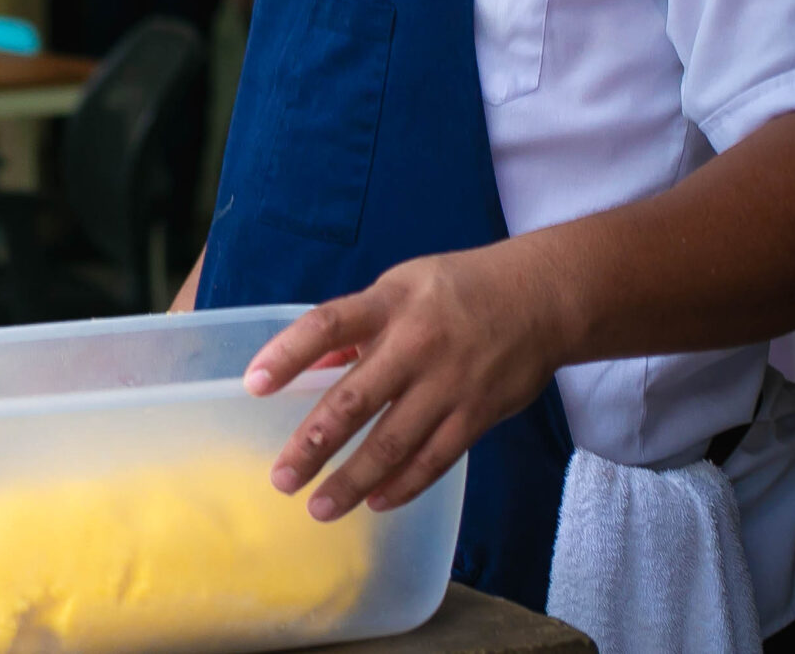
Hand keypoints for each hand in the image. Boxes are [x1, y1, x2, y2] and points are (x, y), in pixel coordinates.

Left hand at [242, 243, 570, 520]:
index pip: (326, 326)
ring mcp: (449, 383)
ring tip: (320, 507)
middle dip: (314, 444)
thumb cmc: (455, 290)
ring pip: (393, 442)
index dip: (287, 354)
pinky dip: (403, 484)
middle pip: (355, 400)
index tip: (254, 384)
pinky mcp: (478, 414)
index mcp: (387, 303)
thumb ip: (357, 326)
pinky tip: (375, 502)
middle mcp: (415, 344)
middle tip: (282, 478)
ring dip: (353, 480)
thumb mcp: (400, 287)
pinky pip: (435, 459)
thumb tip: (312, 365)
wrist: (541, 298)